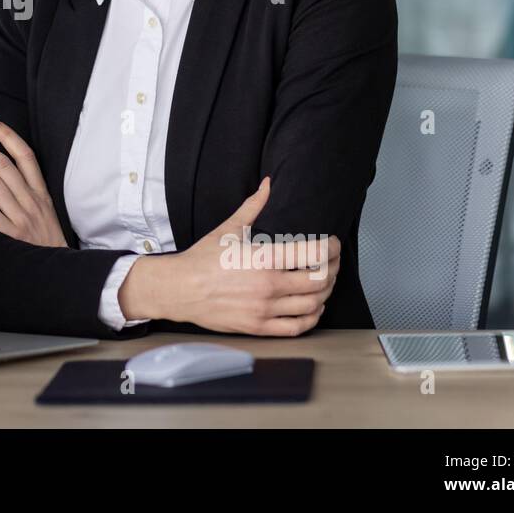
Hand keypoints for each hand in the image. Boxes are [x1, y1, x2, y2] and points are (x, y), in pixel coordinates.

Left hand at [0, 118, 67, 247]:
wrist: (61, 270)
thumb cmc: (48, 241)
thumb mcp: (47, 211)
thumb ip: (30, 192)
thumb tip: (4, 171)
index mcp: (42, 192)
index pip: (26, 156)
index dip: (8, 136)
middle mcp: (32, 201)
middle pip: (5, 166)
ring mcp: (22, 217)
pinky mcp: (12, 235)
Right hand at [119, 176, 340, 335]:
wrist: (180, 289)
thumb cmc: (202, 260)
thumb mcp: (228, 228)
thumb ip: (253, 207)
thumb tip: (268, 185)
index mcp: (263, 259)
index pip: (314, 254)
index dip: (332, 248)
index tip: (333, 243)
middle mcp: (268, 286)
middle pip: (320, 280)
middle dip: (334, 269)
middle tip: (334, 262)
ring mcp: (264, 309)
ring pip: (313, 304)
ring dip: (326, 293)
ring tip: (325, 282)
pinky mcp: (258, 327)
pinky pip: (297, 327)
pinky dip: (311, 317)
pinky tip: (312, 307)